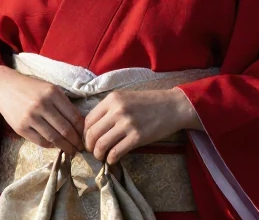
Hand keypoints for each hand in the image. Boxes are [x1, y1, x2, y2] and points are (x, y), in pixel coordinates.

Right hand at [0, 66, 84, 154]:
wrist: (4, 88)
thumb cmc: (31, 88)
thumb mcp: (49, 88)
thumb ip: (63, 103)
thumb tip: (79, 125)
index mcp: (53, 93)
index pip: (73, 116)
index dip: (82, 130)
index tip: (85, 136)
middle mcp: (42, 105)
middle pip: (65, 129)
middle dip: (76, 142)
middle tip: (80, 148)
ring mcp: (30, 117)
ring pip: (54, 138)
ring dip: (65, 147)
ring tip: (71, 151)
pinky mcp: (21, 128)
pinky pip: (40, 141)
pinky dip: (51, 146)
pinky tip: (55, 146)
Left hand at [84, 88, 198, 164]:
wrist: (173, 106)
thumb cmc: (149, 103)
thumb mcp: (125, 99)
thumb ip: (109, 110)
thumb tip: (92, 129)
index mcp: (112, 99)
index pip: (88, 120)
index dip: (85, 134)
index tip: (88, 140)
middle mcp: (117, 110)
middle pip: (92, 133)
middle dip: (89, 146)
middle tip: (93, 151)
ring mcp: (127, 124)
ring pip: (101, 144)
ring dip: (98, 155)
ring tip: (101, 157)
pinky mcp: (137, 137)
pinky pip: (116, 152)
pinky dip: (111, 159)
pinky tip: (113, 159)